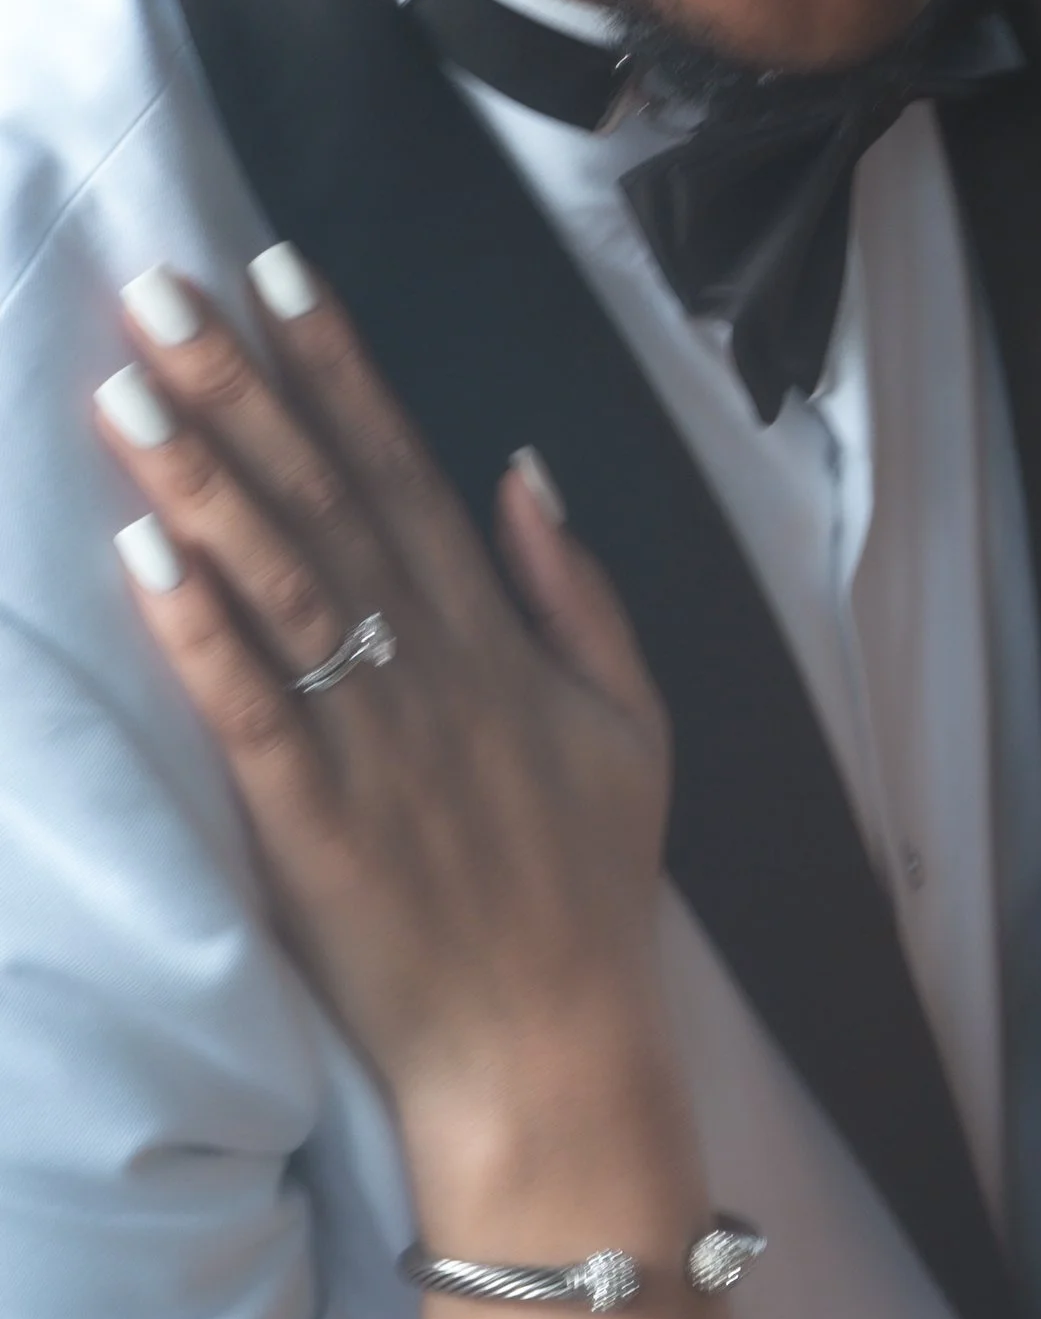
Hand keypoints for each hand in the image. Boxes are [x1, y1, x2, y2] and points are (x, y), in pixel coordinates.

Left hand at [97, 249, 674, 1166]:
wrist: (553, 1046)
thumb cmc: (583, 889)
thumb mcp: (632, 723)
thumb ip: (580, 594)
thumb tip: (524, 471)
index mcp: (496, 638)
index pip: (403, 469)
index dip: (337, 367)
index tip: (275, 271)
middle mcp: (433, 668)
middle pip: (325, 498)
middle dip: (242, 386)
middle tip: (164, 285)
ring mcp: (375, 742)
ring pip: (280, 581)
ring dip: (202, 477)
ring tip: (129, 382)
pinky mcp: (316, 824)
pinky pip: (253, 704)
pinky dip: (200, 625)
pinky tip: (146, 548)